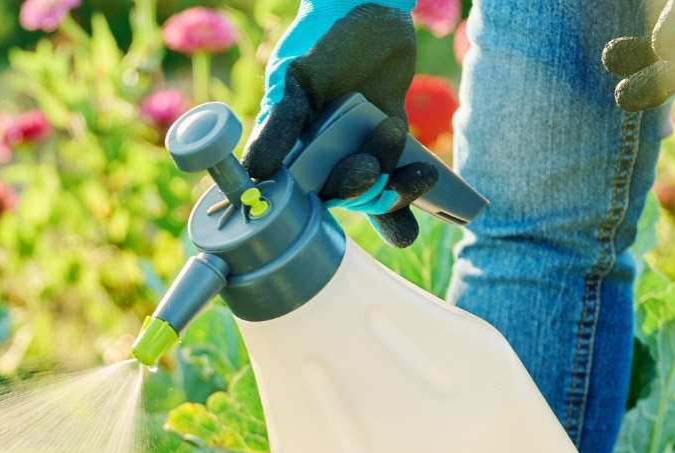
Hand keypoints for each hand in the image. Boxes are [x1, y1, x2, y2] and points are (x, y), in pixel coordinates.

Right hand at [241, 0, 439, 247]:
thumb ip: (279, 126)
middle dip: (357, 189)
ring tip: (414, 174)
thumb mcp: (296, 81)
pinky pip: (397, 171)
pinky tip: (420, 202)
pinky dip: (409, 191)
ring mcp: (355, 146)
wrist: (367, 6)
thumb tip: (255, 174)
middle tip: (371, 169)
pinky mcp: (387, 136)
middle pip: (337, 194)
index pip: (290, 193)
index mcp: (289, 145)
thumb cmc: (320, 39)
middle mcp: (320, 152)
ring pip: (372, 190)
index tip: (316, 210)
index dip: (303, 210)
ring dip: (393, 192)